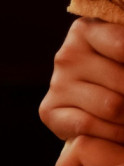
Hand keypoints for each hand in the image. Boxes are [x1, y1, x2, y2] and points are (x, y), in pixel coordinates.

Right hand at [39, 18, 123, 144]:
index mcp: (86, 30)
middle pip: (121, 81)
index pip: (122, 47)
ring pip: (111, 106)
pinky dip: (114, 135)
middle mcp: (67, 55)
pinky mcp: (49, 111)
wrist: (89, 102)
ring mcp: (56, 84)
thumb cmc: (117, 72)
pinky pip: (90, 127)